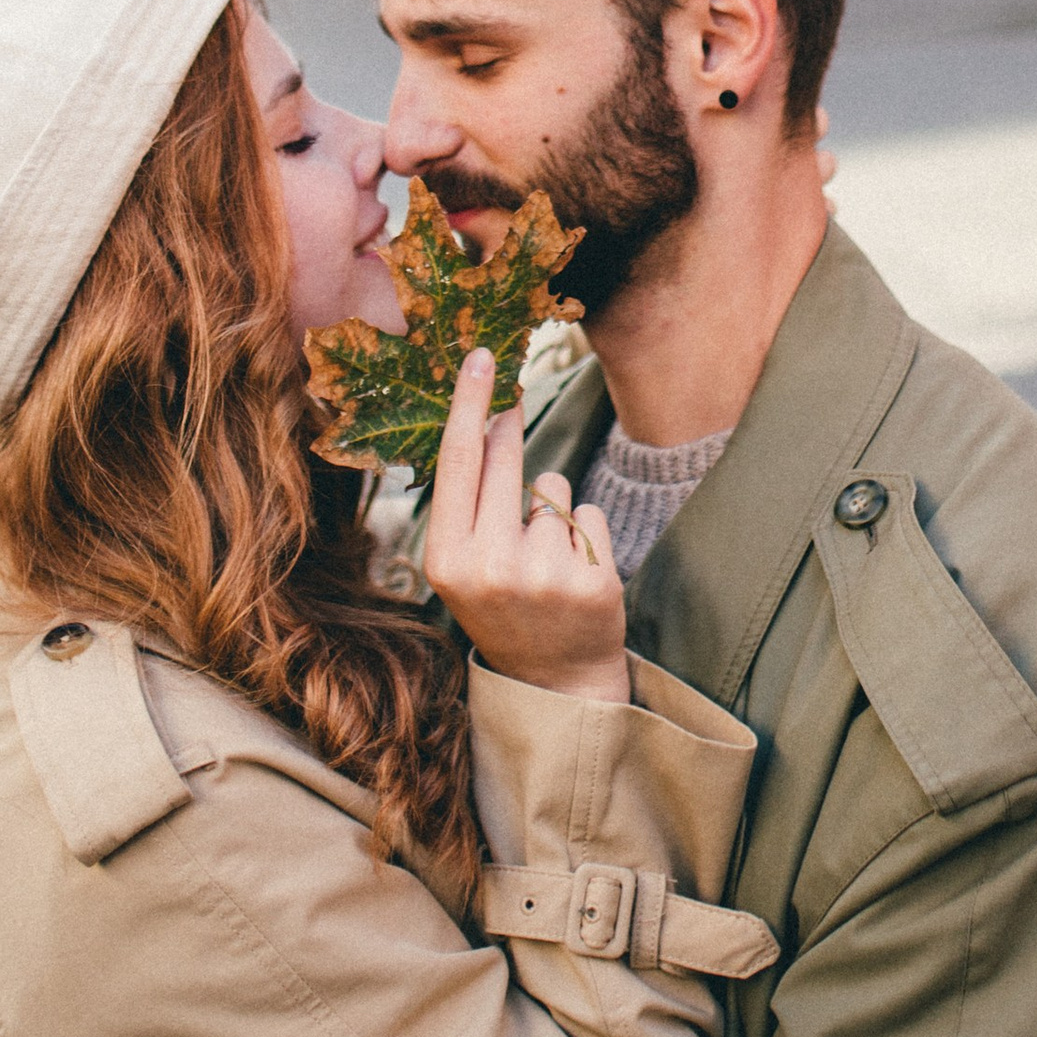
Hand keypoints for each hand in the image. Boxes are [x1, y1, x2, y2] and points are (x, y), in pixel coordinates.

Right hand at [422, 346, 624, 702]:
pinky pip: (589, 513)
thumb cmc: (504, 607)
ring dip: (553, 507)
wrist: (554, 682)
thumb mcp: (465, 564)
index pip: (458, 464)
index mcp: (447, 560)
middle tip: (513, 402)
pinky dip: (586, 533)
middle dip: (510, 426)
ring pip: (553, 485)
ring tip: (545, 557)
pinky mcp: (590, 580)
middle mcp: (489, 567)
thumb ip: (471, 500)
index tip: (480, 354)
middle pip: (506, 459)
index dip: (470, 404)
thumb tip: (490, 417)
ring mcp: (542, 574)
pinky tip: (575, 573)